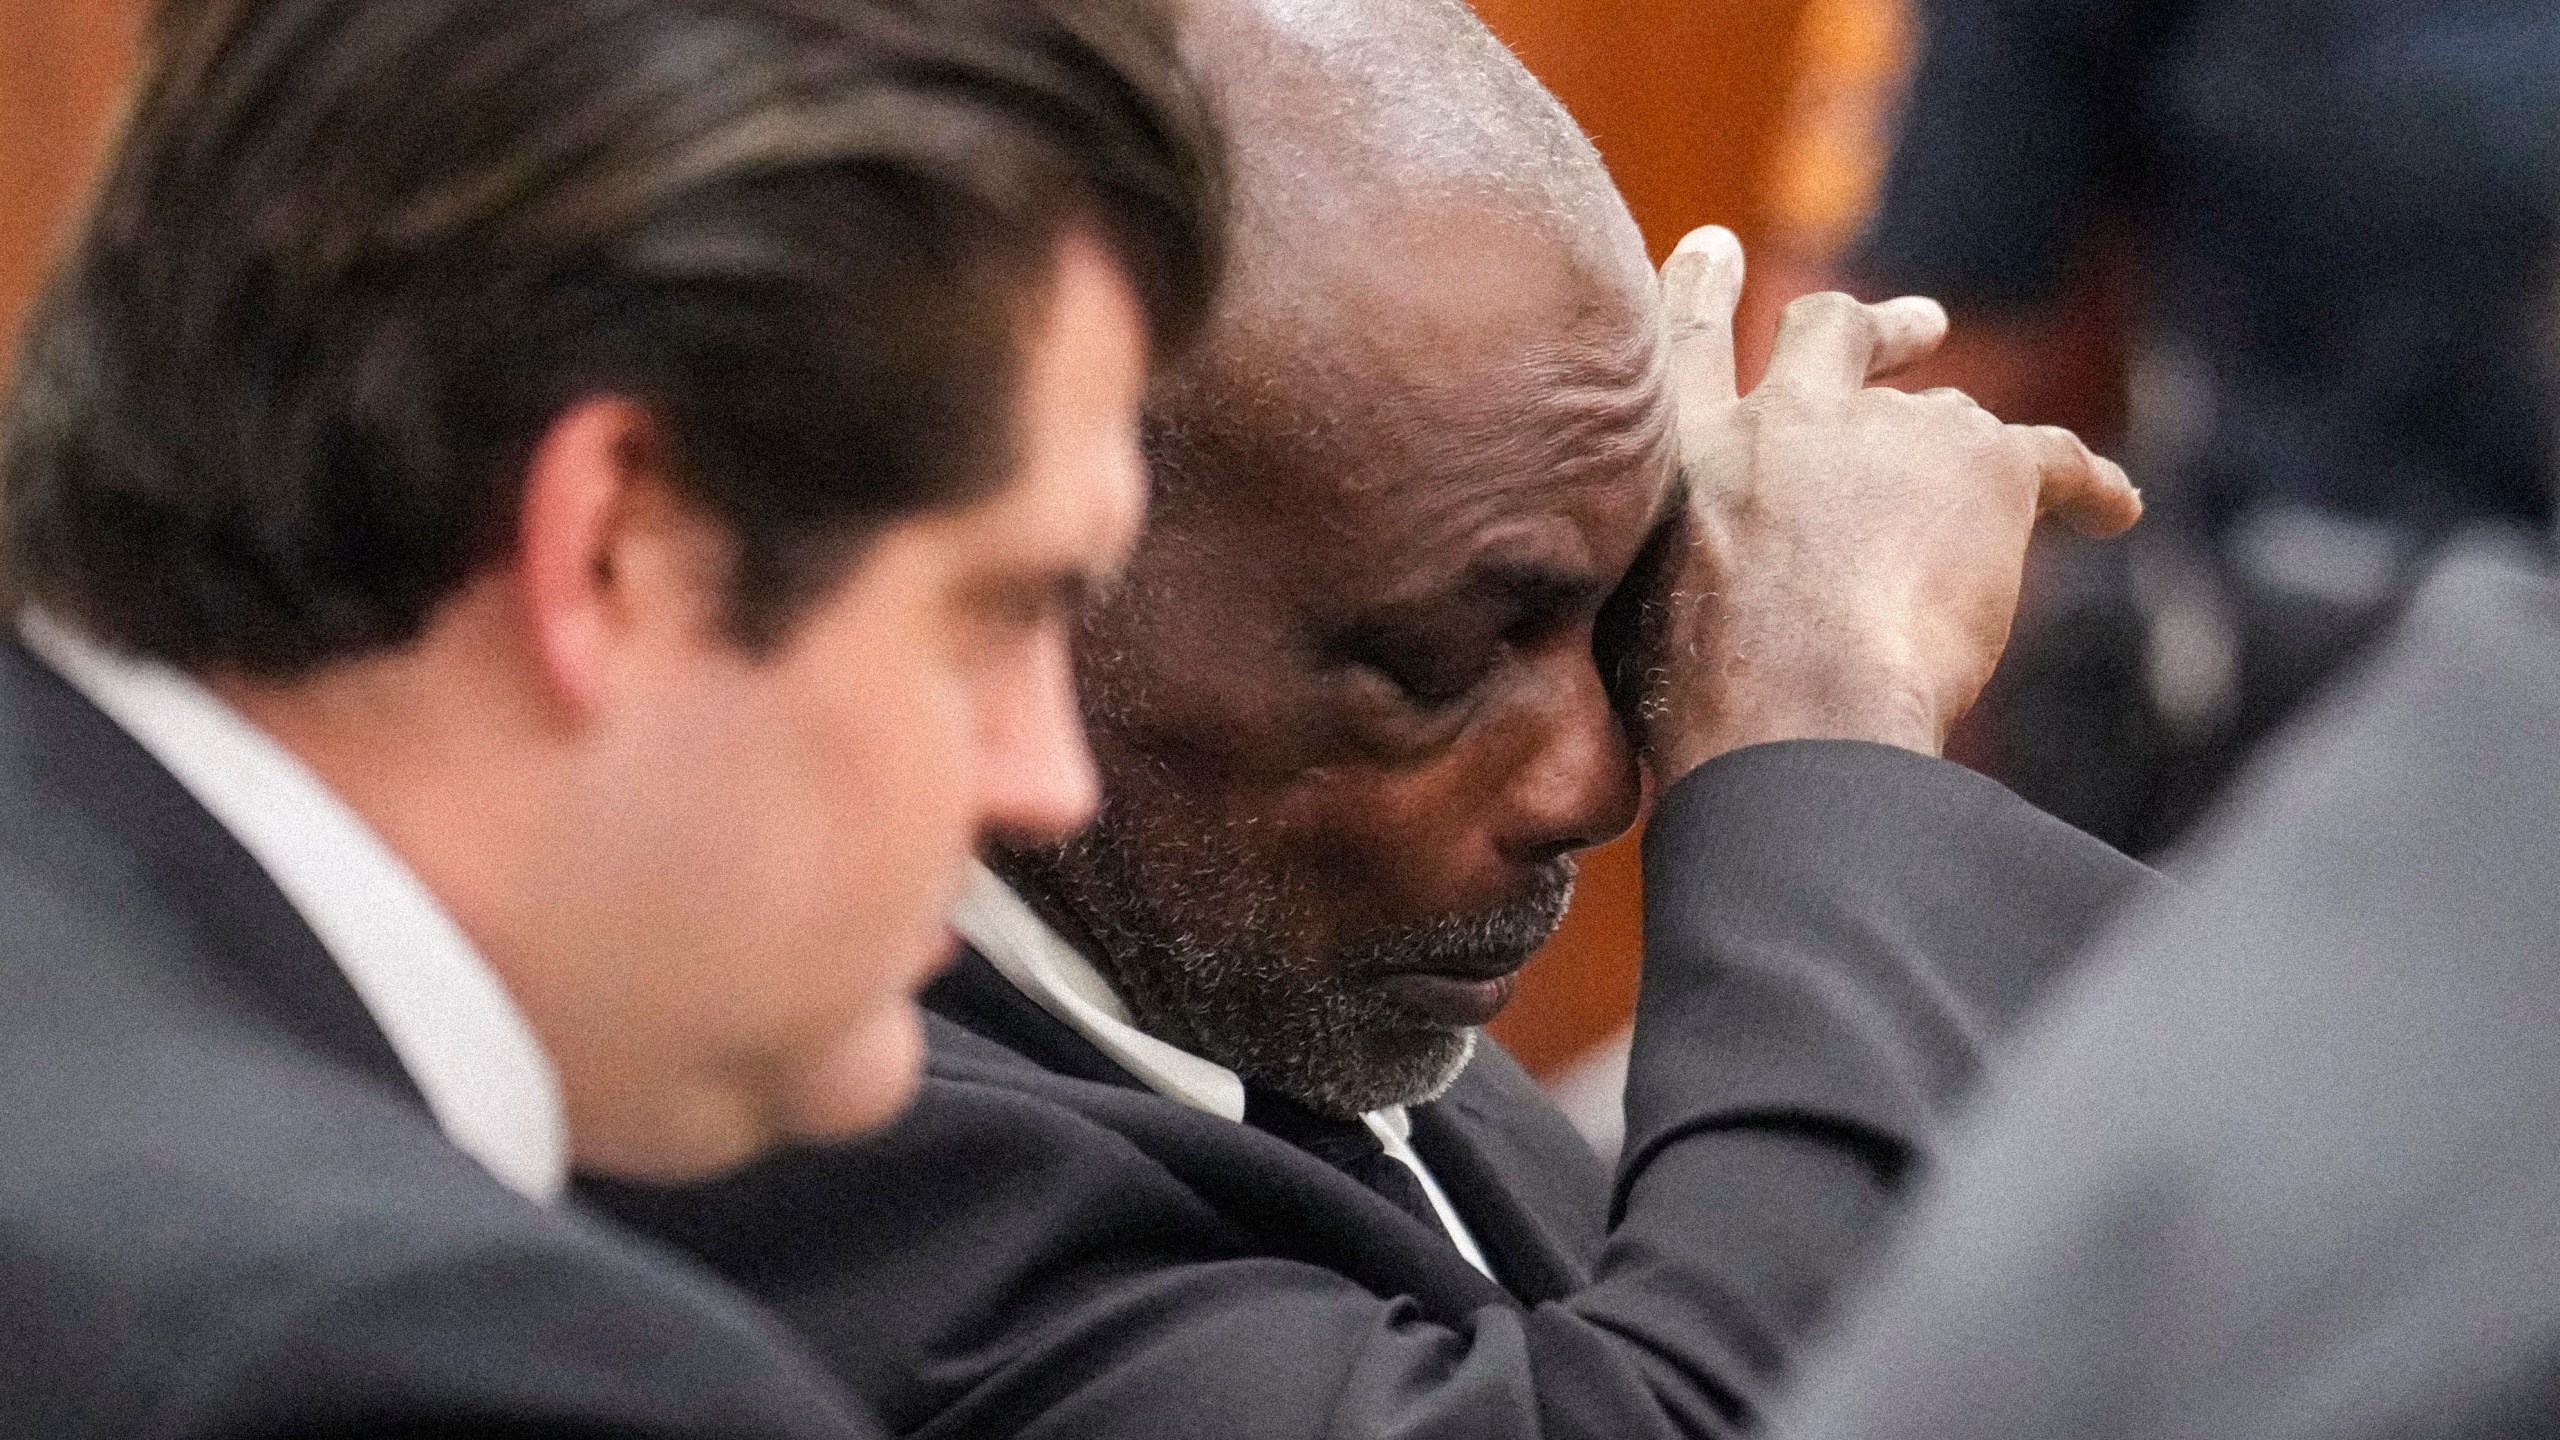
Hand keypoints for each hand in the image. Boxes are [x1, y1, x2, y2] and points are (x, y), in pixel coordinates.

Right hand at [1629, 226, 2140, 779]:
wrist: (1795, 705)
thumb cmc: (1706, 697)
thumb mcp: (1638, 627)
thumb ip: (1667, 592)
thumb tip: (1683, 644)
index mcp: (1685, 457)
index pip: (1684, 353)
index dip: (1700, 294)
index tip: (1713, 247)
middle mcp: (1786, 416)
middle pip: (1833, 335)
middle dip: (1877, 330)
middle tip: (1923, 326)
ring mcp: (1889, 428)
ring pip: (1949, 419)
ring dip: (1973, 449)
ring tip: (2007, 486)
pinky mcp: (1986, 462)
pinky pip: (2056, 459)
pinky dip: (2090, 485)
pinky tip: (2117, 511)